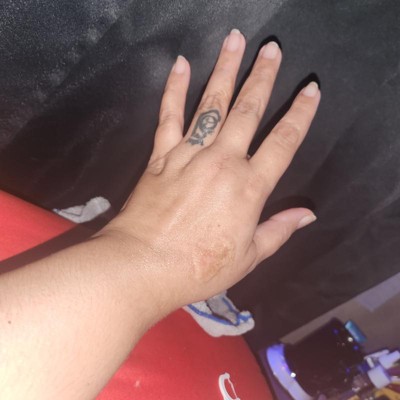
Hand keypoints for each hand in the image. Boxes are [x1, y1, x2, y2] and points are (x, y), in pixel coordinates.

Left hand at [103, 29, 319, 309]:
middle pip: (248, 111)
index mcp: (249, 187)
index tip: (310, 91)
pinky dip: (174, 89)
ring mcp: (190, 155)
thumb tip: (307, 214)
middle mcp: (222, 162)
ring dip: (225, 71)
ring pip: (212, 104)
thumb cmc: (199, 267)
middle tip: (271, 49)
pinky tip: (181, 66)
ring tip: (234, 42)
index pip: (283, 142)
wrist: (144, 265)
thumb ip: (279, 230)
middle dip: (262, 77)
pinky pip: (169, 116)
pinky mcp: (161, 156)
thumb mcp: (249, 256)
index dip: (300, 115)